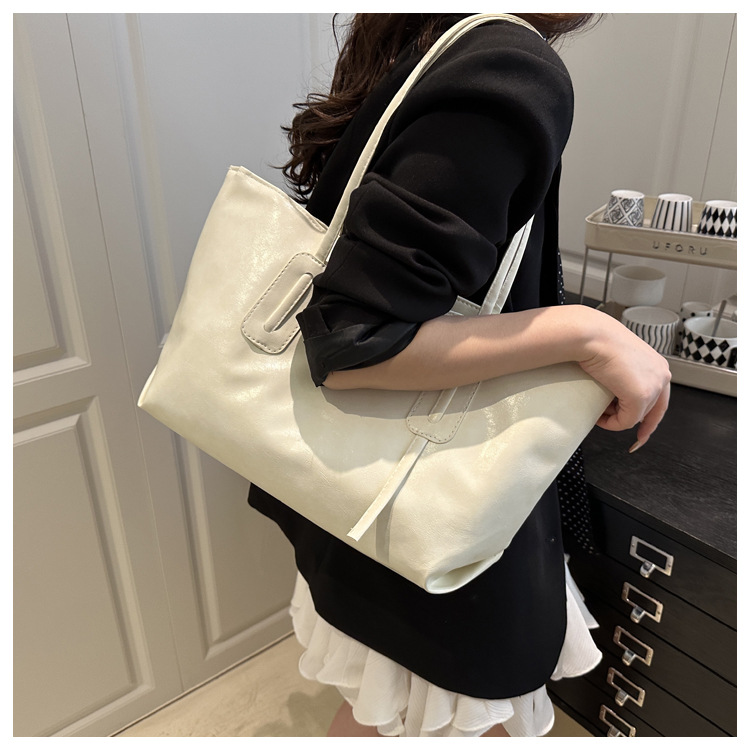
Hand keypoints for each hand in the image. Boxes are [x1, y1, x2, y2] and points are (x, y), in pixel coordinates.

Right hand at [578, 313, 671, 450]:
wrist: (591, 336)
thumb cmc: (596, 341)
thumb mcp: (616, 360)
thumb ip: (623, 376)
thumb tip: (614, 395)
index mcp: (657, 365)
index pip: (660, 398)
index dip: (651, 417)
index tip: (643, 432)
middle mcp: (661, 374)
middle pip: (650, 410)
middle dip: (633, 422)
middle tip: (626, 436)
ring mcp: (653, 386)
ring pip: (636, 417)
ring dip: (616, 418)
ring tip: (599, 410)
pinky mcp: (640, 397)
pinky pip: (626, 421)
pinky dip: (612, 424)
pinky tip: (599, 417)